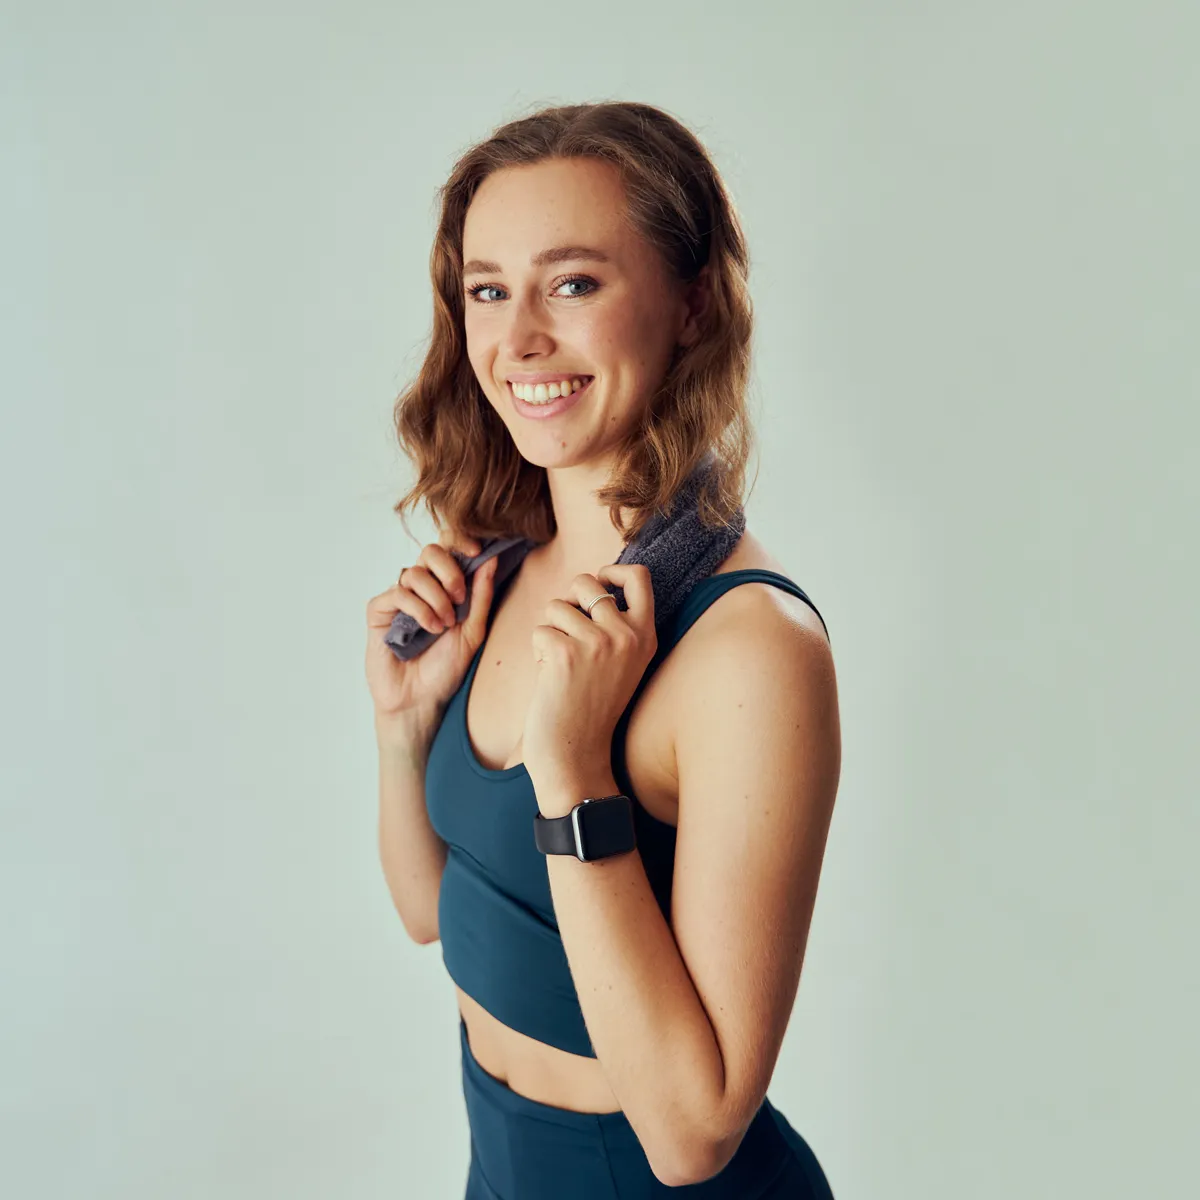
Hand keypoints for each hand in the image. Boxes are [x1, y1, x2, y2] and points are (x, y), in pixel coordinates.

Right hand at [364, 530, 499, 723]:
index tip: (478, 551)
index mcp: (443, 588)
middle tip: (459, 599)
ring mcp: (398, 598)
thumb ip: (481, 596)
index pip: (448, 549)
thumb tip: (491, 559)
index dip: (460, 542)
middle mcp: (420, 589)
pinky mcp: (379, 611)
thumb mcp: (473, 631)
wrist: (422, 700)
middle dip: (449, 571)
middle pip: (430, 551)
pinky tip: (428, 629)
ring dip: (436, 598)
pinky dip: (418, 609)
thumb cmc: (445, 669)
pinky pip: (397, 593)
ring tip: (443, 625)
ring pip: (414, 572)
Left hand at [521, 563, 656, 798]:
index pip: (639, 577)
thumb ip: (615, 624)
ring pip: (556, 606)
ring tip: (561, 664)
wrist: (577, 754)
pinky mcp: (566, 653)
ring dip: (550, 631)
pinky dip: (537, 652)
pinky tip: (550, 679)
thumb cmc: (591, 706)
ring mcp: (598, 643)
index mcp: (645, 636)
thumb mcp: (621, 662)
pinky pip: (539, 631)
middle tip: (568, 635)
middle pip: (586, 582)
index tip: (600, 581)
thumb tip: (592, 581)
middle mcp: (626, 635)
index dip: (613, 569)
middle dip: (567, 601)